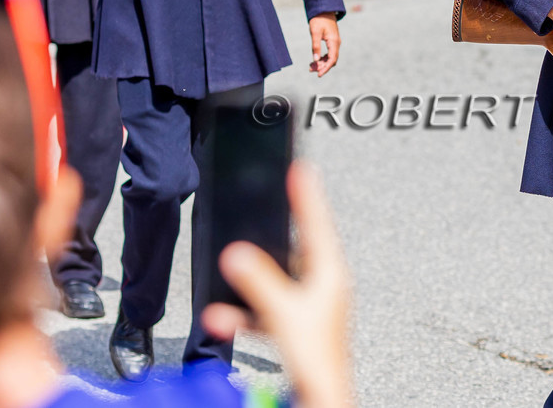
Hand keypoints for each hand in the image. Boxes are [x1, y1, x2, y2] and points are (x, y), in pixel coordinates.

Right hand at [202, 163, 352, 407]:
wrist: (322, 398)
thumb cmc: (315, 357)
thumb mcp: (282, 313)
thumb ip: (258, 281)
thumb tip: (237, 253)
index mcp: (330, 273)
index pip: (316, 223)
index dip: (306, 195)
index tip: (300, 167)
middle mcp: (324, 285)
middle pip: (293, 250)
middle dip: (268, 241)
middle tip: (259, 214)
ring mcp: (311, 306)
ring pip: (277, 282)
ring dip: (249, 286)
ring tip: (226, 282)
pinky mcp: (298, 327)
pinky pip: (268, 310)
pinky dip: (247, 312)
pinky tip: (222, 317)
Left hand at [309, 12, 340, 75]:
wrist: (324, 11)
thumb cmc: (318, 20)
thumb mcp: (315, 33)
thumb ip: (315, 46)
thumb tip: (315, 60)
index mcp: (334, 42)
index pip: (332, 59)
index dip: (326, 68)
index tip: (319, 74)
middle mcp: (336, 43)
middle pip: (332, 60)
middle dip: (322, 67)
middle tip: (311, 70)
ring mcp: (335, 43)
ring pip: (330, 57)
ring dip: (322, 63)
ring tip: (311, 66)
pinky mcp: (332, 42)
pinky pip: (329, 53)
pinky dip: (323, 58)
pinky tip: (315, 60)